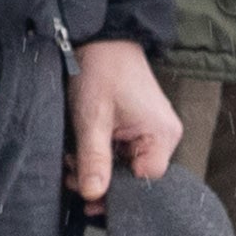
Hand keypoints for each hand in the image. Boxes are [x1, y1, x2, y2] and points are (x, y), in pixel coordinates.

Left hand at [67, 38, 182, 203]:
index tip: (89, 195)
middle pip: (136, 177)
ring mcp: (152, 131)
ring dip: (98, 168)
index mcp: (162, 135)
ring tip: (72, 160)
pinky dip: (102, 155)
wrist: (101, 39)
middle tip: (72, 175)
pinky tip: (82, 151)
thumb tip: (92, 195)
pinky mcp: (139, 127)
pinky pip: (122, 153)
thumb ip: (94, 159)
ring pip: (125, 167)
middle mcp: (163, 136)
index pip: (146, 182)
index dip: (118, 191)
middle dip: (103, 180)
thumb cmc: (101, 71)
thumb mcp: (92, 119)